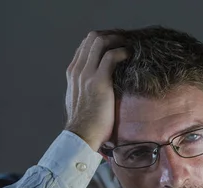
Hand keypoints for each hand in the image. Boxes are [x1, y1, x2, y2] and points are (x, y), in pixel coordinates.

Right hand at [64, 30, 127, 150]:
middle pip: (92, 38)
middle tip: (125, 40)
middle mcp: (78, 70)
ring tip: (129, 44)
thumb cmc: (85, 124)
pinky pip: (111, 56)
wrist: (82, 135)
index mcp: (73, 73)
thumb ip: (85, 89)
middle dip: (111, 35)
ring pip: (100, 42)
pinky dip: (122, 51)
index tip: (116, 43)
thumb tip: (96, 87)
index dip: (103, 40)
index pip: (85, 45)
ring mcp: (87, 74)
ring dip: (117, 39)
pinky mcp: (99, 81)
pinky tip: (129, 55)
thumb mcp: (80, 101)